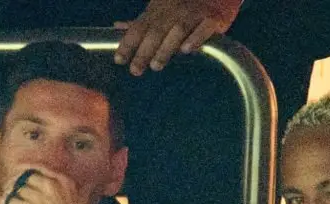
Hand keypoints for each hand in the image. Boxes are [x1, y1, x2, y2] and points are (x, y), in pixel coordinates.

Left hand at [7, 169, 97, 203]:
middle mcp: (50, 185)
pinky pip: (10, 200)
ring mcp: (37, 196)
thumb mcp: (81, 203)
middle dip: (21, 184)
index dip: (31, 176)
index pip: (41, 170)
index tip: (26, 181)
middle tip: (16, 192)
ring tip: (9, 200)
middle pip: (27, 178)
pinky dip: (5, 203)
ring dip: (13, 194)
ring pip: (17, 189)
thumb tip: (69, 188)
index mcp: (64, 181)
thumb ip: (70, 192)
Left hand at [114, 0, 241, 75]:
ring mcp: (194, 12)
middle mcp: (174, 9)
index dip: (128, 43)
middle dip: (144, 51)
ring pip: (177, 30)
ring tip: (156, 66)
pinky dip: (195, 38)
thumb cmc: (185, 5)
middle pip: (156, 30)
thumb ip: (142, 21)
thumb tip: (117, 27)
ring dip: (166, 48)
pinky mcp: (213, 17)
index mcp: (158, 8)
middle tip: (135, 70)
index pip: (139, 26)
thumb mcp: (161, 9)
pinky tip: (187, 50)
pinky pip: (204, 28)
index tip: (119, 60)